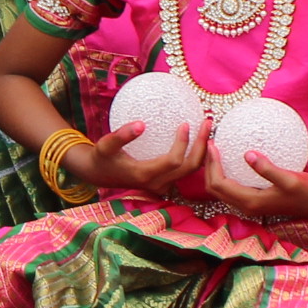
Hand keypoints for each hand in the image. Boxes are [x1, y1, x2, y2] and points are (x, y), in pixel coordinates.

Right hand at [70, 115, 203, 198]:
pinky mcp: (164, 182)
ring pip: (190, 171)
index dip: (183, 143)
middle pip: (190, 168)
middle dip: (203, 146)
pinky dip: (194, 155)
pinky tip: (197, 138)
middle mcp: (158, 183)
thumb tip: (141, 124)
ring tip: (207, 128)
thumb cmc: (102, 157)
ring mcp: (163, 185)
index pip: (174, 161)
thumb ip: (121, 135)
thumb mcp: (105, 145)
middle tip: (208, 122)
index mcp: (146, 175)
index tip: (185, 123)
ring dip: (202, 151)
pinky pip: (185, 170)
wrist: (99, 174)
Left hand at [206, 146, 307, 225]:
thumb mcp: (289, 178)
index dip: (212, 164)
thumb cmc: (306, 191)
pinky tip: (231, 159)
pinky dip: (225, 174)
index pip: (219, 184)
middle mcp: (246, 206)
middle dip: (208, 167)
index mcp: (250, 202)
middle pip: (214, 189)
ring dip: (214, 171)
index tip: (212, 144)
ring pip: (221, 190)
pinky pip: (232, 188)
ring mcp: (250, 204)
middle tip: (210, 144)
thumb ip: (268, 169)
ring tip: (216, 150)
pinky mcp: (255, 200)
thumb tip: (248, 155)